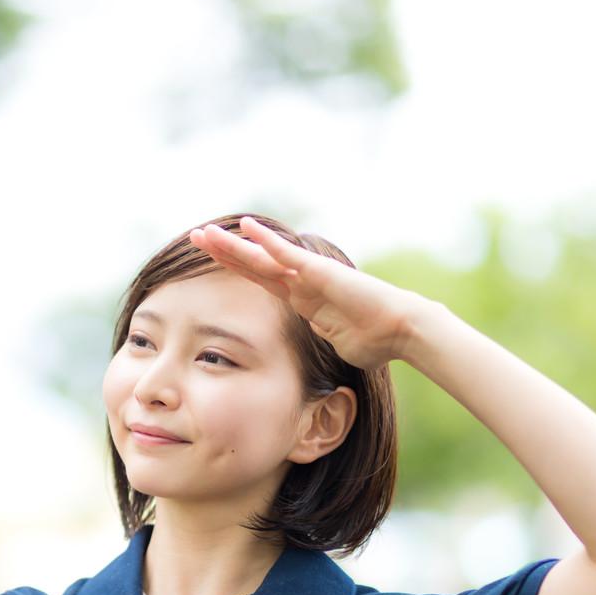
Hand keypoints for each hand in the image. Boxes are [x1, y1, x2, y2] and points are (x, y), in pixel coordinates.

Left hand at [189, 216, 434, 369]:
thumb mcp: (331, 348)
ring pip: (263, 257)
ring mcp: (310, 276)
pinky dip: (267, 241)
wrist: (401, 332)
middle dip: (223, 251)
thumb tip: (307, 366)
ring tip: (206, 232)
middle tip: (194, 237)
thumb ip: (315, 347)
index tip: (207, 261)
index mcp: (301, 300)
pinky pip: (289, 255)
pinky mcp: (322, 273)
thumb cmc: (374, 342)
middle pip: (252, 264)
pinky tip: (246, 228)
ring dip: (233, 244)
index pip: (258, 280)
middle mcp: (301, 283)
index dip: (233, 269)